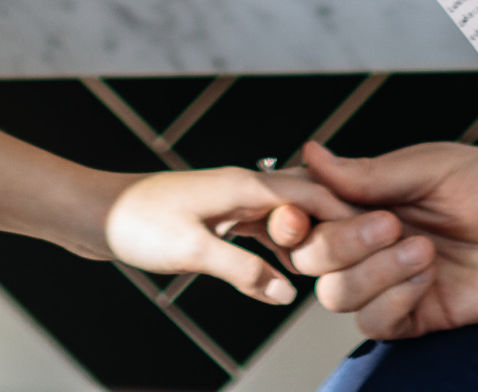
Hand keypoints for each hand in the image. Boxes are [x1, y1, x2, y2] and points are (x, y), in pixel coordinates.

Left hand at [101, 165, 367, 305]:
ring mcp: (232, 200)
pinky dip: (282, 244)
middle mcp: (243, 186)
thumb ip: (242, 270)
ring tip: (339, 262)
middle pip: (306, 200)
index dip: (349, 213)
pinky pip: (264, 227)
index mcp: (244, 185)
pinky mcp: (219, 216)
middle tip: (369, 252)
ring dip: (310, 235)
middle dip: (337, 223)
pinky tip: (290, 266)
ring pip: (286, 215)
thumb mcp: (193, 251)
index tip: (382, 236)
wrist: (94, 212)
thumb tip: (286, 292)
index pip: (313, 193)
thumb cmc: (136, 224)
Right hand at [270, 138, 477, 338]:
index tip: (297, 208)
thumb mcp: (435, 166)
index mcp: (372, 195)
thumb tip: (310, 155)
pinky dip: (390, 300)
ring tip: (424, 248)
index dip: (290, 211)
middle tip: (389, 223)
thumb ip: (371, 173)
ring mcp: (395, 278)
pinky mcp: (421, 314)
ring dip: (371, 271)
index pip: (306, 208)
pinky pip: (374, 323)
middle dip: (337, 242)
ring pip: (336, 293)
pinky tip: (427, 275)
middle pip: (311, 256)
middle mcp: (374, 237)